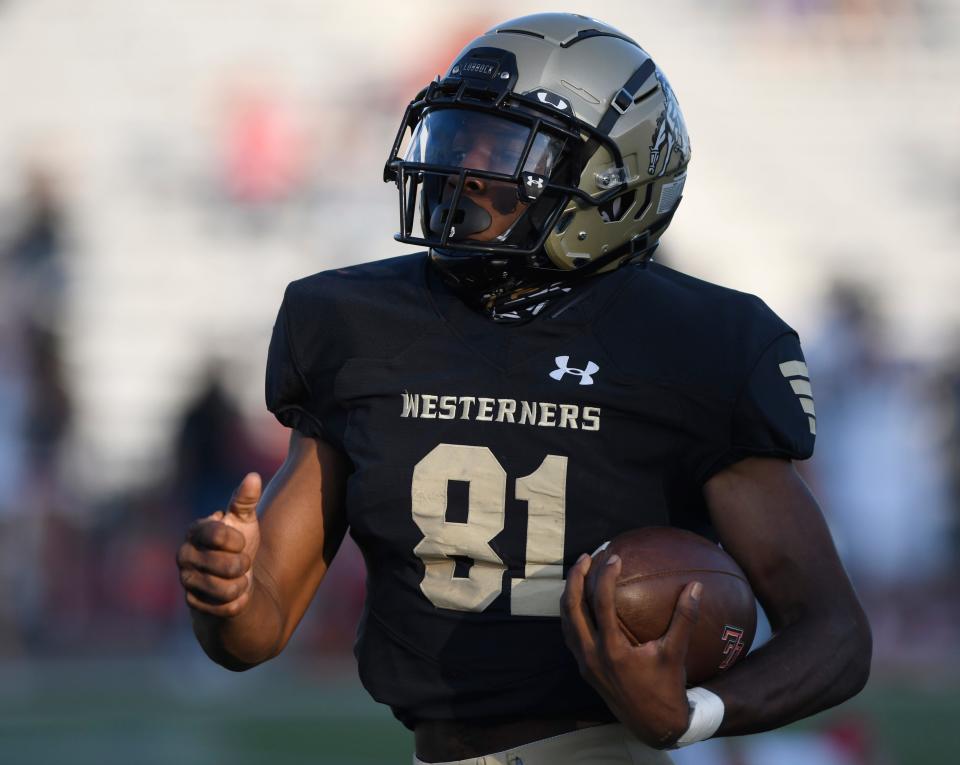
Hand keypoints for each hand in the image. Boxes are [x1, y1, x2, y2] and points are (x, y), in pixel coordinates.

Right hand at [177, 473, 261, 617]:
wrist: (234, 580)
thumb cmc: (238, 545)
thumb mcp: (245, 521)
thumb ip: (246, 500)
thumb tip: (253, 476)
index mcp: (195, 531)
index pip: (217, 534)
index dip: (237, 540)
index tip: (239, 542)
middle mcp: (184, 555)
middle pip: (226, 565)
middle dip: (242, 565)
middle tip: (240, 562)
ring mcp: (186, 581)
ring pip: (227, 589)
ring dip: (241, 584)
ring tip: (238, 579)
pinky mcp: (193, 604)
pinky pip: (226, 607)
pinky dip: (237, 602)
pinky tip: (232, 595)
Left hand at [560, 552, 701, 747]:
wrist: (655, 726)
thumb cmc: (666, 688)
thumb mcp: (676, 653)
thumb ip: (685, 618)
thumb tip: (696, 586)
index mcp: (612, 650)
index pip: (601, 604)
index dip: (605, 577)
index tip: (614, 558)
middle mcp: (592, 655)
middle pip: (572, 607)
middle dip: (575, 578)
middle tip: (587, 556)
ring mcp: (584, 663)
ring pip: (566, 621)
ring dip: (570, 594)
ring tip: (580, 573)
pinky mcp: (584, 668)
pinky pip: (570, 634)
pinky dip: (572, 614)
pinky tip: (583, 602)